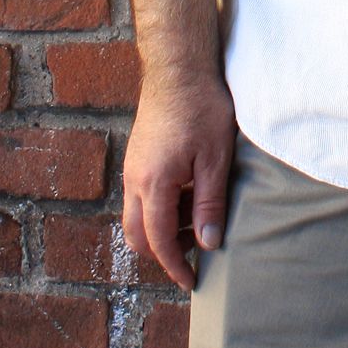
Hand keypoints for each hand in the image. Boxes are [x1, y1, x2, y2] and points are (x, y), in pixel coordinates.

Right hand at [121, 73, 235, 291]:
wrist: (180, 66)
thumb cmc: (201, 107)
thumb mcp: (215, 158)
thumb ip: (210, 202)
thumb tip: (208, 243)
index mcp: (152, 184)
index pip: (158, 241)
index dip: (175, 266)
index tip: (191, 281)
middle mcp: (134, 179)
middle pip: (138, 235)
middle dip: (163, 252)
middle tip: (195, 253)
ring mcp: (133, 166)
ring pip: (137, 215)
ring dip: (163, 227)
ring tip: (198, 220)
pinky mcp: (138, 154)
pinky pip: (141, 194)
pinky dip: (160, 207)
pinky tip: (188, 194)